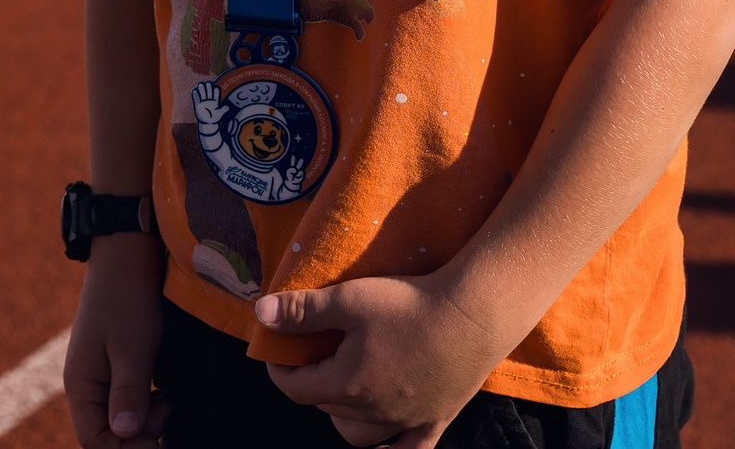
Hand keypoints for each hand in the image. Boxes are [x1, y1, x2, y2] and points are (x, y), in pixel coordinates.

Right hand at [65, 236, 169, 445]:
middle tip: (166, 408)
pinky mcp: (117, 366)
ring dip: (146, 420)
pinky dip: (148, 405)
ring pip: (121, 420)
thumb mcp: (132, 346)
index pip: (93, 441)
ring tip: (167, 398)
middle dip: (139, 435)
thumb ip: (128, 393)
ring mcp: (101, 375)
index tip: (158, 434)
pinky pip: (129, 401)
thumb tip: (126, 434)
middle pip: (107, 435)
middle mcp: (86, 385)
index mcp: (80, 384)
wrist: (127, 253)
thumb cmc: (127, 297)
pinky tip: (165, 391)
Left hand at [256, 274, 511, 446]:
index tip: (275, 351)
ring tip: (342, 388)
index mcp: (347, 385)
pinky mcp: (437, 418)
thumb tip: (260, 314)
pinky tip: (388, 440)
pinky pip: (411, 448)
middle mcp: (374, 412)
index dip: (279, 370)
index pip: (297, 389)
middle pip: (326, 406)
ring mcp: (406, 420)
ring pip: (360, 434)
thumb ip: (303, 310)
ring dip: (342, 415)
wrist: (474, 315)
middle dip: (310, 383)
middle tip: (311, 353)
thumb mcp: (350, 299)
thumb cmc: (409, 304)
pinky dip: (395, 448)